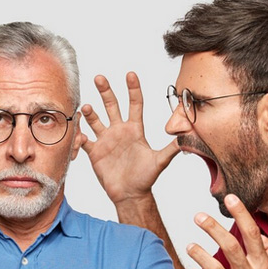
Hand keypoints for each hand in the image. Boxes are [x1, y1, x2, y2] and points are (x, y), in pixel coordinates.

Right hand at [81, 72, 180, 205]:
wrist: (130, 194)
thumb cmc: (145, 178)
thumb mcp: (160, 161)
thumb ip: (171, 148)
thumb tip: (187, 137)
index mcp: (135, 130)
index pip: (134, 104)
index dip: (133, 89)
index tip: (130, 74)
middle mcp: (119, 131)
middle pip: (111, 105)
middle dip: (106, 91)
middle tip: (99, 77)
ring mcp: (106, 140)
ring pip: (95, 120)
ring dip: (90, 112)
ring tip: (86, 107)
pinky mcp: (95, 152)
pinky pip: (84, 140)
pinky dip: (80, 136)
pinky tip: (80, 135)